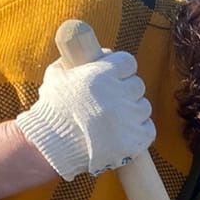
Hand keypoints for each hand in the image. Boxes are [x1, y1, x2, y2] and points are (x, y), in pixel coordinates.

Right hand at [14, 48, 154, 181]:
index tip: (115, 76)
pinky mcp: (134, 141)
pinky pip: (148, 129)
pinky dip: (138, 130)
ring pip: (143, 107)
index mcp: (102, 75)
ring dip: (132, 111)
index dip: (122, 69)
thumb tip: (106, 52)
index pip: (128, 62)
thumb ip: (79, 59)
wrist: (51, 147)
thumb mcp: (58, 75)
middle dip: (126, 91)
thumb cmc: (51, 109)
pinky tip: (124, 132)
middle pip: (137, 85)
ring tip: (115, 119)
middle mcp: (119, 95)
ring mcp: (128, 119)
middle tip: (112, 100)